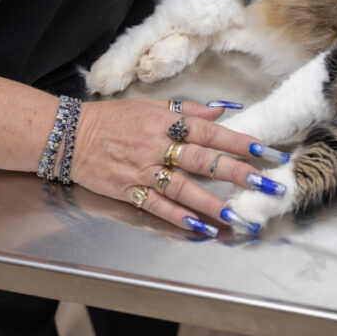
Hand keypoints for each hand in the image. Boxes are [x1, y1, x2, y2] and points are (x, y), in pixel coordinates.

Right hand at [72, 98, 285, 235]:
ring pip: (184, 189)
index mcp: (168, 122)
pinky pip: (157, 207)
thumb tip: (224, 109)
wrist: (69, 135)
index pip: (211, 132)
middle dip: (238, 174)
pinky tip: (199, 229)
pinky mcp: (129, 190)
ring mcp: (143, 170)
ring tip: (239, 218)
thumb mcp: (151, 106)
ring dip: (213, 205)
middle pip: (204, 160)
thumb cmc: (114, 119)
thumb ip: (189, 110)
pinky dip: (177, 218)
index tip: (267, 151)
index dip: (240, 142)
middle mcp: (159, 146)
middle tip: (267, 186)